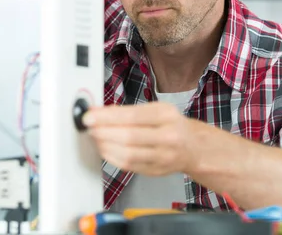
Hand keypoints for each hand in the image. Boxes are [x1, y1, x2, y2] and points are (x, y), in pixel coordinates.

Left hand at [83, 102, 200, 175]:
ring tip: (95, 137)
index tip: (90, 116)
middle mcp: (168, 136)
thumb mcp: (156, 109)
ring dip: (105, 146)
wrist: (192, 147)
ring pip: (127, 154)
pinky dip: (112, 157)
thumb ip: (129, 110)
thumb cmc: (172, 125)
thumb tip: (100, 111)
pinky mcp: (155, 171)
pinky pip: (129, 166)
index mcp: (167, 116)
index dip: (107, 117)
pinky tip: (105, 149)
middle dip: (103, 132)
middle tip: (89, 127)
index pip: (133, 116)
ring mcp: (163, 156)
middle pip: (129, 137)